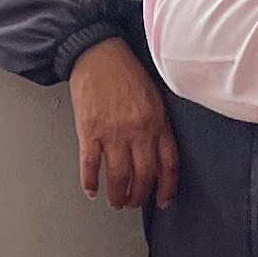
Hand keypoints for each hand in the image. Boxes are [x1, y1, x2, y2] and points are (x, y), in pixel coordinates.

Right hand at [65, 37, 180, 211]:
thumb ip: (159, 124)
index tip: (162, 201)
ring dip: (117, 195)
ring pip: (119, 176)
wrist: (98, 53)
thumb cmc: (125, 72)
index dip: (166, 188)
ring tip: (115, 202)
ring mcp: (113, 132)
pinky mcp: (89, 130)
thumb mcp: (154, 96)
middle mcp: (138, 130)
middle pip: (144, 176)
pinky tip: (91, 190)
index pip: (168, 164)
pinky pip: (90, 165)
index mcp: (157, 122)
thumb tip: (157, 152)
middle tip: (133, 203)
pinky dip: (90, 182)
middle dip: (139, 196)